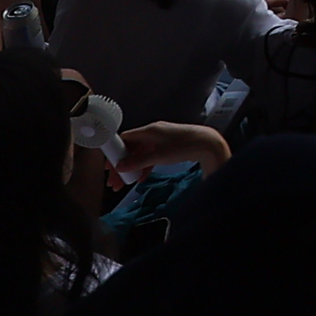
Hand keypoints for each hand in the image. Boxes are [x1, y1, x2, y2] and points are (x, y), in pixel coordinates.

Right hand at [116, 121, 231, 177]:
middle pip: (130, 149)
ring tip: (123, 184)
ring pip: (140, 155)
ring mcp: (160, 141)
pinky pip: (150, 158)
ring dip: (132, 169)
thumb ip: (138, 162)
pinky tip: (140, 179)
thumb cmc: (183, 146)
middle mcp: (152, 134)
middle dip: (121, 165)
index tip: (109, 166)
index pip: (125, 139)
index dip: (115, 152)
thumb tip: (120, 167)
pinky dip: (144, 167)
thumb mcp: (158, 156)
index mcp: (149, 131)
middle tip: (114, 181)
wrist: (207, 144)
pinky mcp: (166, 148)